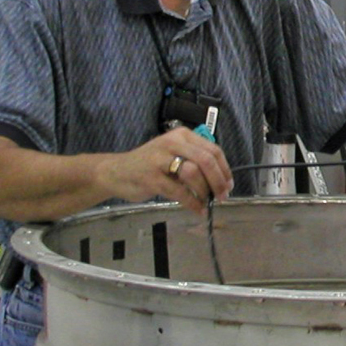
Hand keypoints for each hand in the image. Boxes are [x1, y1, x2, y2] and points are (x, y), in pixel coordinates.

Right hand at [102, 128, 233, 213]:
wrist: (116, 172)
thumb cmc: (151, 165)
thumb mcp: (175, 155)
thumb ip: (196, 162)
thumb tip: (222, 181)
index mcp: (182, 135)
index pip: (213, 150)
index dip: (225, 170)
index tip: (229, 185)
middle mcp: (172, 142)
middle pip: (206, 160)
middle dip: (218, 181)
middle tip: (222, 196)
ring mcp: (160, 159)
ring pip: (193, 173)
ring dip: (204, 191)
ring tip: (207, 202)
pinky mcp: (151, 176)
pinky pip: (179, 191)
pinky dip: (192, 202)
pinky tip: (197, 210)